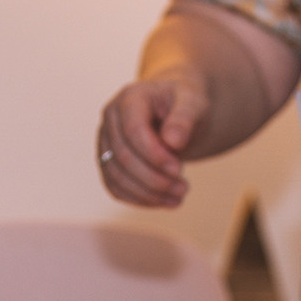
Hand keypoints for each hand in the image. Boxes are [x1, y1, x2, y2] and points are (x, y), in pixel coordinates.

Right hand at [97, 69, 208, 207]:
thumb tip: (173, 142)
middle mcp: (111, 118)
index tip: (178, 170)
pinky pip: (115, 187)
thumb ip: (184, 119)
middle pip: (123, 156)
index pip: (132, 130)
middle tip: (184, 189)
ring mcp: (106, 141)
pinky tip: (164, 202)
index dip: (153, 155)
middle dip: (154, 178)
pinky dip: (139, 199)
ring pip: (116, 176)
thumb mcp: (193, 103)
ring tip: (178, 197)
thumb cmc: (186, 103)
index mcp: (130, 98)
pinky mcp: (108, 161)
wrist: (179, 110)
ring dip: (147, 193)